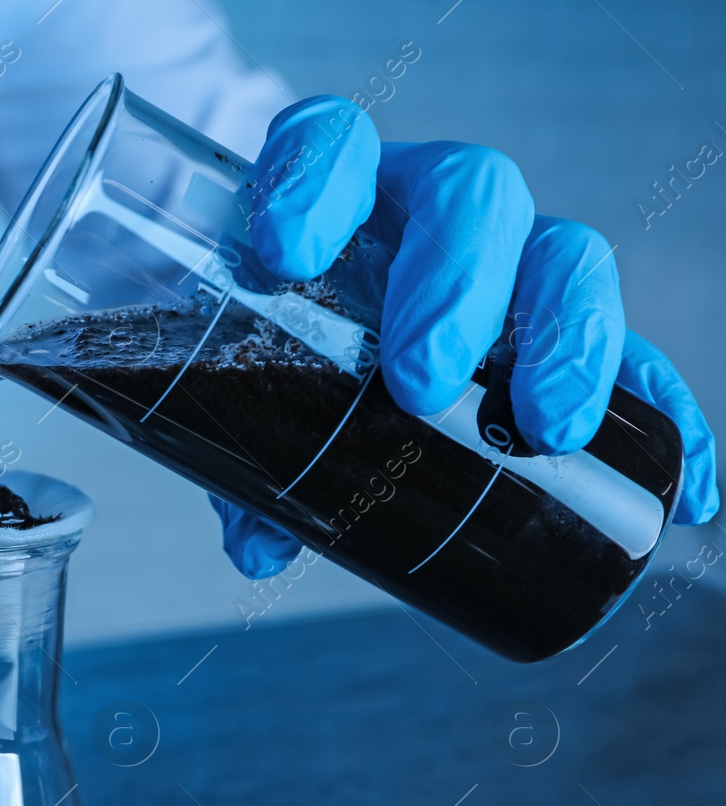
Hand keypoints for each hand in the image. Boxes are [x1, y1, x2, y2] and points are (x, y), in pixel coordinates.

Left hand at [212, 96, 718, 578]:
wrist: (316, 316)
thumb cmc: (276, 331)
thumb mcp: (243, 371)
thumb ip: (240, 439)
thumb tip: (258, 549)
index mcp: (340, 189)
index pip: (332, 142)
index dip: (314, 183)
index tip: (286, 252)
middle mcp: (431, 207)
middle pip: (472, 195)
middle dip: (453, 286)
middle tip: (420, 380)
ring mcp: (509, 257)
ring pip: (563, 255)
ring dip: (565, 339)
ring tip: (547, 426)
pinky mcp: (562, 321)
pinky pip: (634, 351)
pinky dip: (663, 412)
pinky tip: (680, 484)